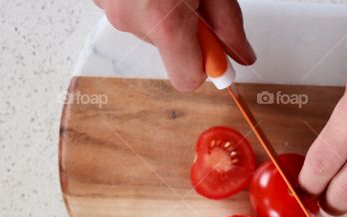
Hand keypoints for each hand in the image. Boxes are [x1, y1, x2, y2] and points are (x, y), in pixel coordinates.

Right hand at [93, 0, 254, 90]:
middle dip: (185, 28)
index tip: (217, 50)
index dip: (206, 64)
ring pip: (147, 26)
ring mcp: (105, 4)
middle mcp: (129, 18)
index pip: (188, 79)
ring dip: (162, 9)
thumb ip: (228, 24)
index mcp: (163, 20)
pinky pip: (127, 7)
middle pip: (169, 49)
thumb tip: (241, 56)